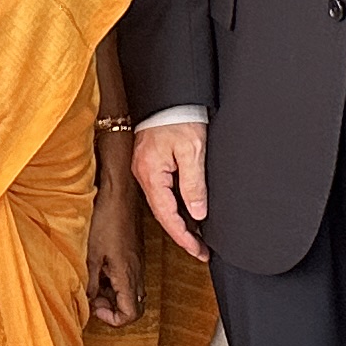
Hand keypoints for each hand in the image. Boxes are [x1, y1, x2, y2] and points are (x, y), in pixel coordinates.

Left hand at [87, 164, 144, 327]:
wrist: (119, 191)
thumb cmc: (107, 217)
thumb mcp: (90, 254)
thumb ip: (90, 282)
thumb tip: (87, 301)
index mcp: (127, 274)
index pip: (131, 314)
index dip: (113, 319)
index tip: (96, 309)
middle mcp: (137, 270)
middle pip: (134, 305)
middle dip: (112, 308)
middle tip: (93, 298)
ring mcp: (136, 261)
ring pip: (130, 290)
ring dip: (112, 293)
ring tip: (92, 282)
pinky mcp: (133, 252)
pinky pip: (127, 275)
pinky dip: (113, 279)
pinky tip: (97, 267)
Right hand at [133, 121, 210, 260]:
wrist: (168, 94)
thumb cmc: (179, 117)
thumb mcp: (192, 151)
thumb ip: (194, 184)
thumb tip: (197, 214)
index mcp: (151, 174)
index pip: (167, 216)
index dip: (184, 237)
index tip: (199, 251)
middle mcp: (143, 175)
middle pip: (162, 214)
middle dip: (182, 235)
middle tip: (201, 250)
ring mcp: (145, 169)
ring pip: (162, 204)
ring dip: (179, 222)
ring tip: (198, 237)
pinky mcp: (149, 163)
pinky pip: (162, 192)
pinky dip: (175, 206)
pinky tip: (187, 212)